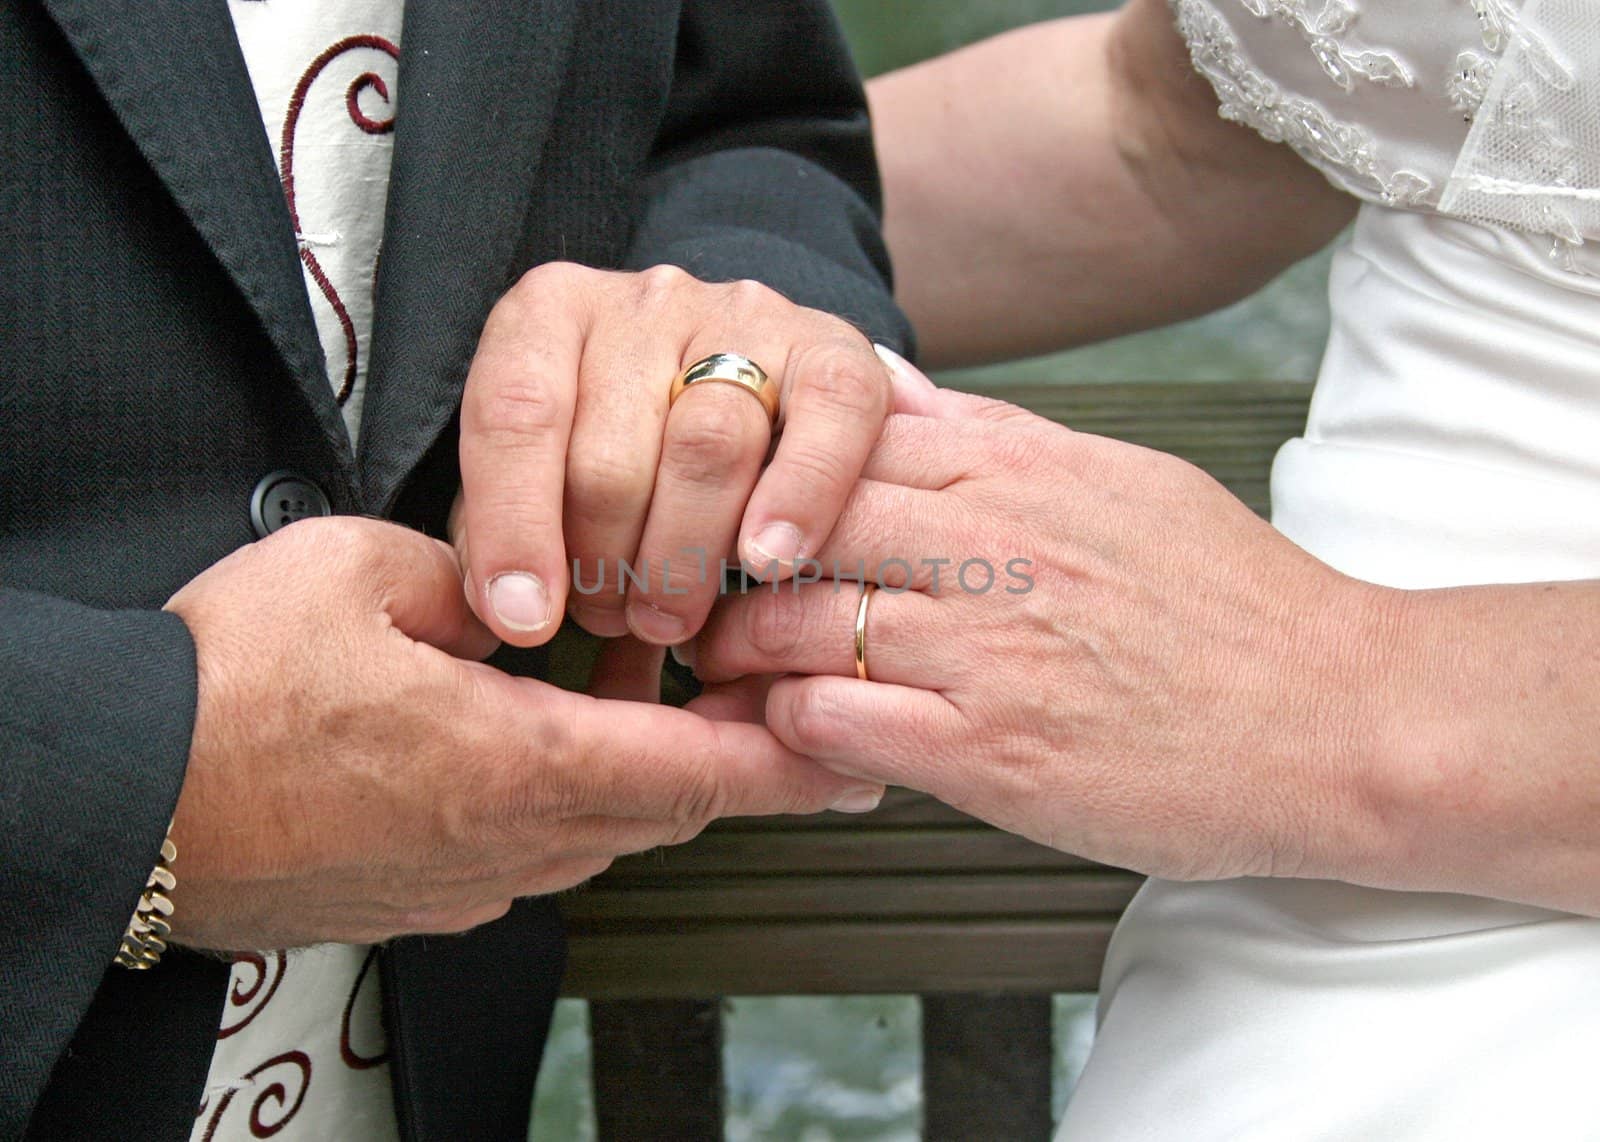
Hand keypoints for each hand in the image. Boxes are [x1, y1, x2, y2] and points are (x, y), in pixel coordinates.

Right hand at [162, 516, 880, 950]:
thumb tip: (517, 592)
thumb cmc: (226, 697)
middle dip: (734, 758)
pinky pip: (539, 847)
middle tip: (778, 702)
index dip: (786, 759)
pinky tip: (550, 727)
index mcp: (518, 767)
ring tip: (655, 686)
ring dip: (649, 766)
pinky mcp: (427, 895)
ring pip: (606, 830)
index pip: (699, 771)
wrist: (129, 808)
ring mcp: (470, 881)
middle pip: (669, 810)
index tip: (851, 751)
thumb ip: (475, 573)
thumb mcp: (360, 574)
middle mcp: (512, 844)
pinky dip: (578, 791)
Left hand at [451, 262, 893, 650]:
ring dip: (683, 559)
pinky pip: (829, 419)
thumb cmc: (621, 455)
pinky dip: (799, 498)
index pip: (516, 412)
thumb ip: (512, 529)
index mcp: (552, 313)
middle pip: (612, 452)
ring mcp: (745, 317)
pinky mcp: (833, 347)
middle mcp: (645, 301)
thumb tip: (508, 615)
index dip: (515, 525)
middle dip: (603, 566)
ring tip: (670, 619)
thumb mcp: (544, 474)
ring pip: (709, 447)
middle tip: (607, 621)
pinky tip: (771, 562)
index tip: (524, 619)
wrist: (749, 387)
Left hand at [681, 363, 1395, 883]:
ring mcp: (986, 650)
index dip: (759, 475)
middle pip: (794, 526)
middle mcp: (992, 548)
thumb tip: (891, 388)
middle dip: (721, 561)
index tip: (726, 508)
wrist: (1340, 718)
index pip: (836, 443)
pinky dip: (791, 729)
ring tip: (718, 670)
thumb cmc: (1233, 606)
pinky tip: (792, 733)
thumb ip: (993, 436)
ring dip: (738, 652)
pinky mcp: (990, 753)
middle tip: (688, 591)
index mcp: (1020, 471)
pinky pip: (838, 724)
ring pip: (796, 626)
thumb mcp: (1121, 478)